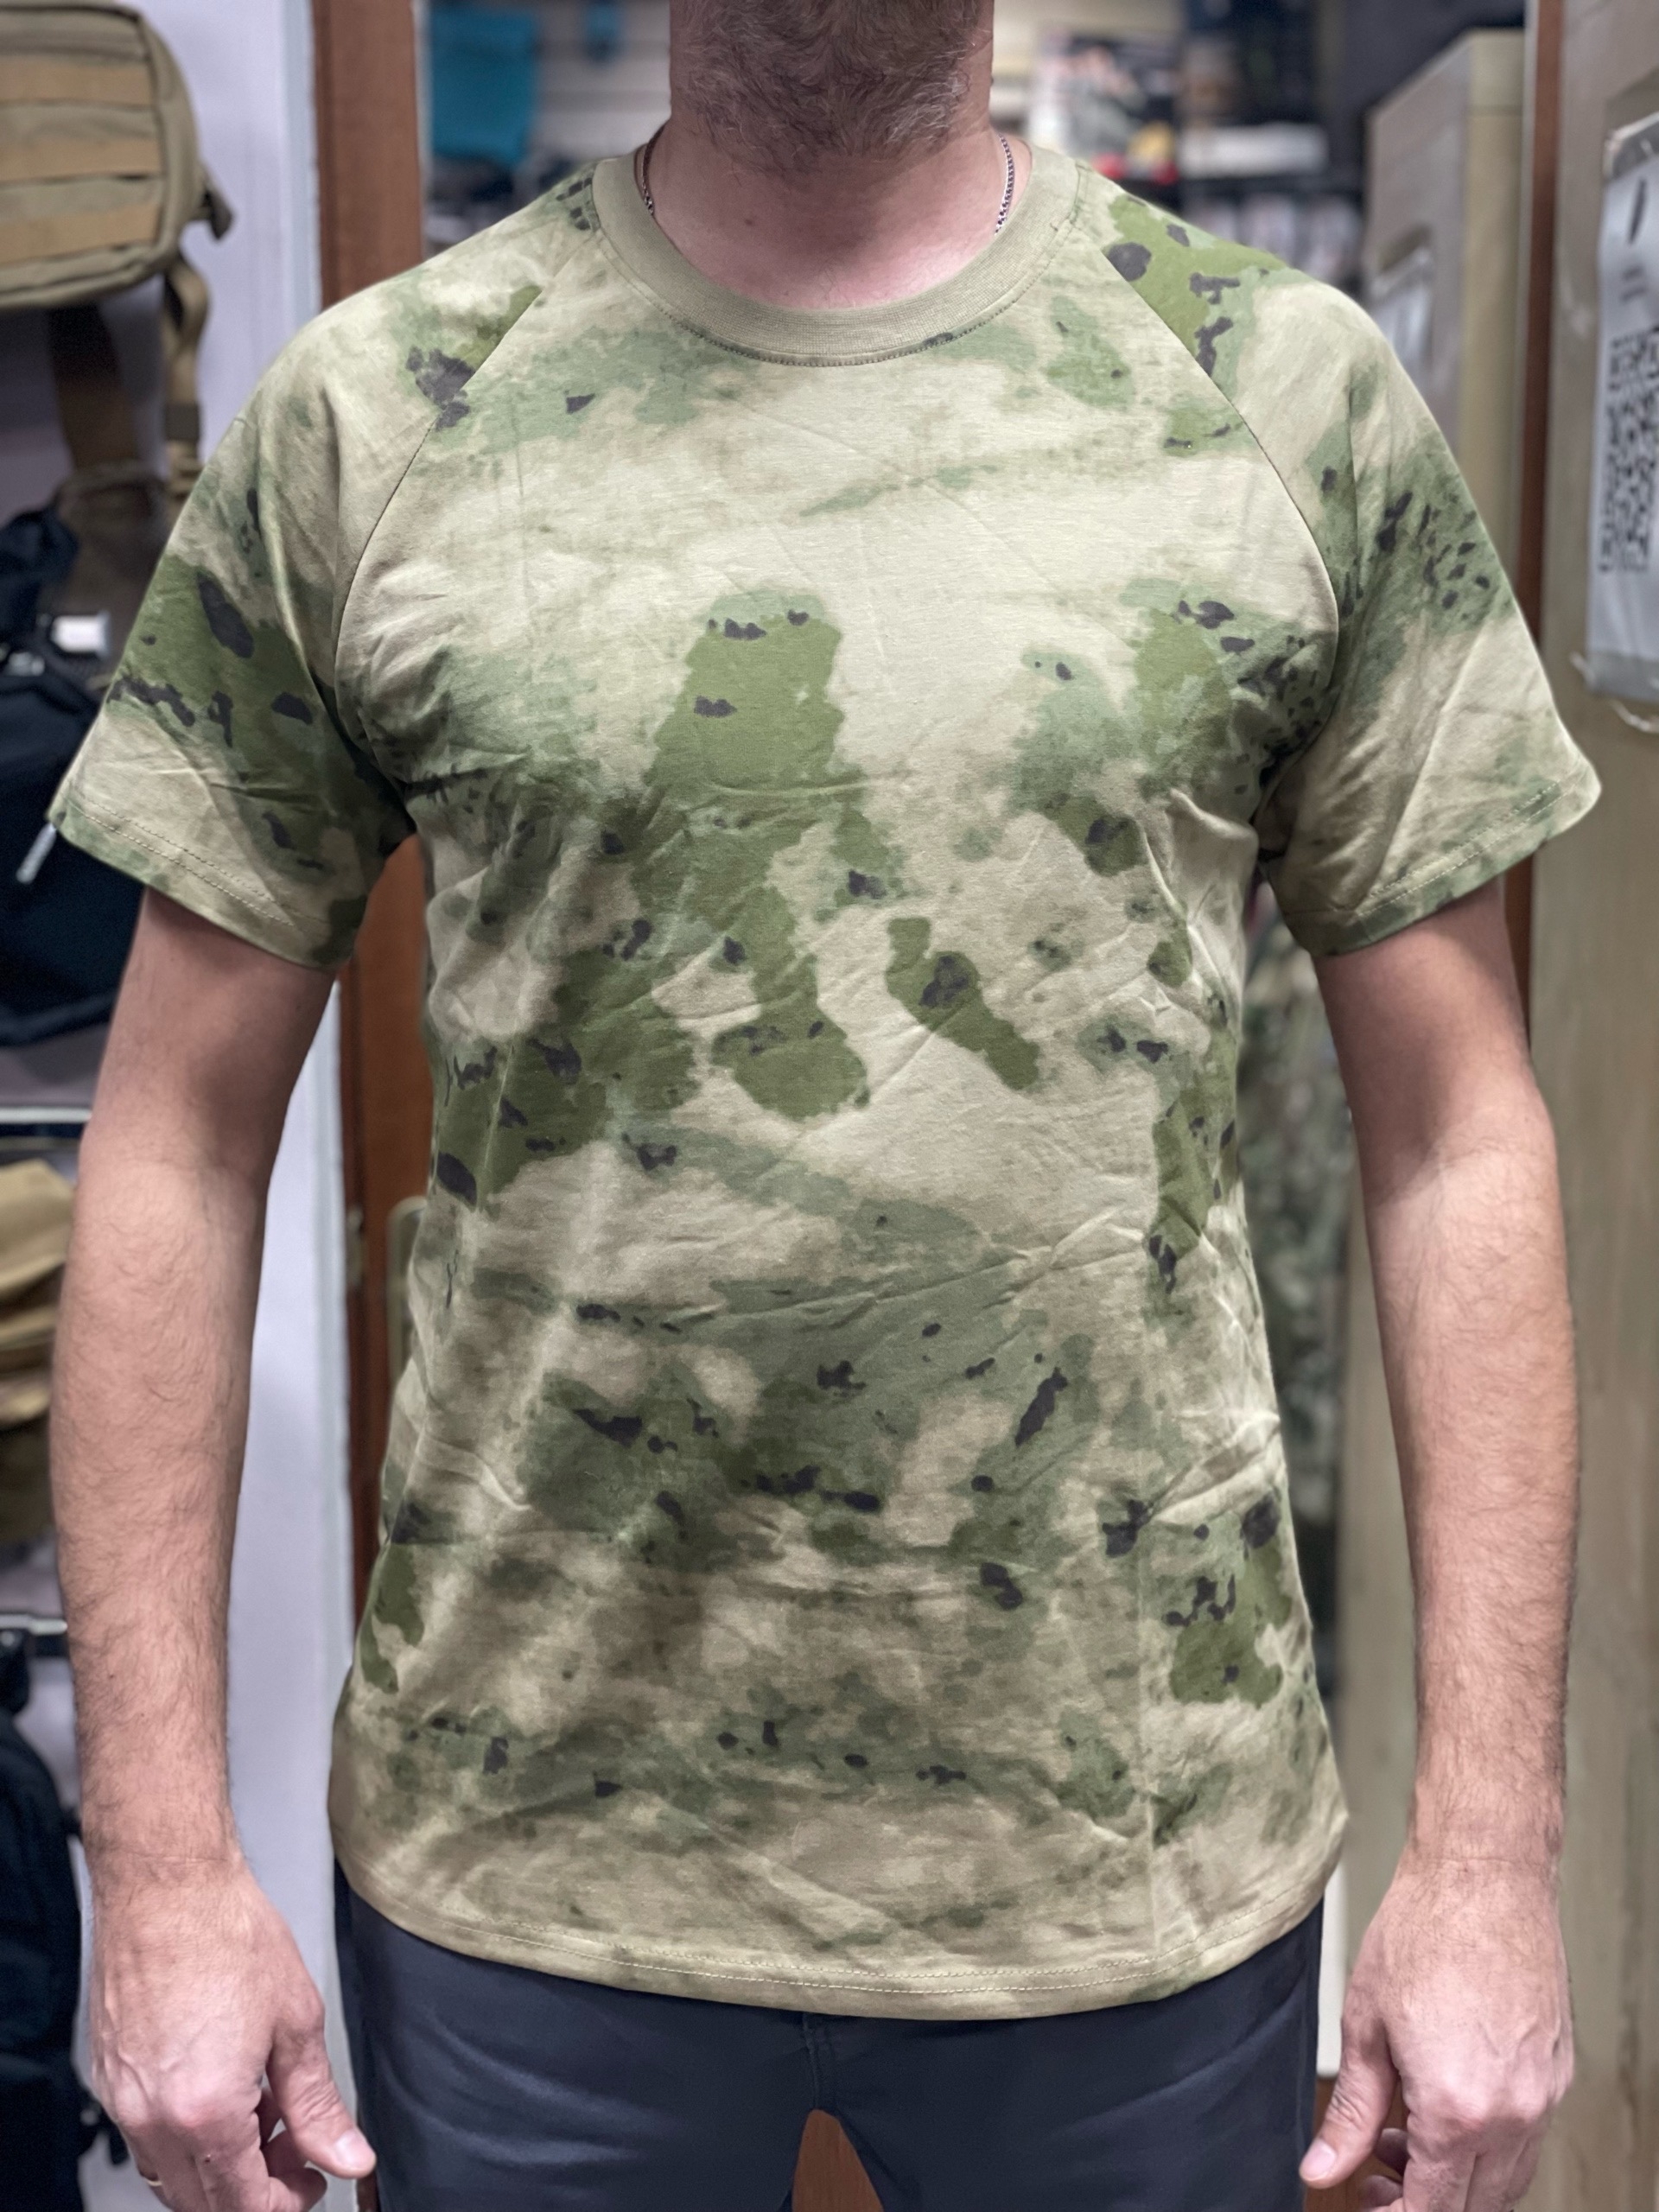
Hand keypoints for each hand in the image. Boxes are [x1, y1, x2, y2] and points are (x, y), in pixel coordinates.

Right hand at [88, 1856, 375, 2210]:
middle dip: (256, 2187)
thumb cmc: (227, 1935)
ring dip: (221, 2163)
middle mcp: (154, 2118)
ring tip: (261, 2106)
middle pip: (203, 2203)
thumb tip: (348, 2157)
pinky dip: (188, 2133)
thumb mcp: (296, 2024)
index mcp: (206, 2112)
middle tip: (293, 2143)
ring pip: (172, 2175)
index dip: (287, 2202)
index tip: (311, 2179)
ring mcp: (123, 2101)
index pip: (243, 2207)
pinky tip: (222, 2085)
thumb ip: (320, 2106)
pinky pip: (147, 2137)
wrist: (168, 1886)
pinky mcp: (109, 2078)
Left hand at [1301, 1850, 1571, 2211]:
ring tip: (1402, 2134)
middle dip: (1423, 2200)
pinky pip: (1526, 2136)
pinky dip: (1489, 2142)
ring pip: (1506, 2177)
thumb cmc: (1424, 1931)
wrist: (1483, 1874)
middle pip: (1475, 2205)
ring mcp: (1542, 2094)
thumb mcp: (1366, 2026)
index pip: (1434, 2209)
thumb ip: (1350, 2113)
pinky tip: (1445, 2103)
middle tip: (1375, 2170)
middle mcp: (1513, 2113)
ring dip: (1458, 2176)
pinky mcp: (1555, 2071)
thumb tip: (1323, 2168)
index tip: (1369, 2201)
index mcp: (1459, 2110)